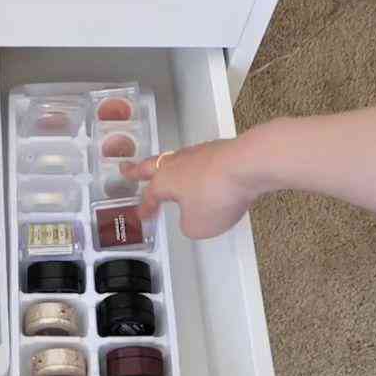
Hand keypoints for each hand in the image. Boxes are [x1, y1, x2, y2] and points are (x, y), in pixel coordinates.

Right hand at [120, 139, 256, 239]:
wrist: (248, 164)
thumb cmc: (216, 193)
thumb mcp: (197, 226)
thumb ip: (189, 225)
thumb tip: (191, 219)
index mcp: (164, 181)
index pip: (148, 195)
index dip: (144, 207)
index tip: (142, 214)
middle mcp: (177, 163)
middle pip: (151, 165)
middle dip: (137, 170)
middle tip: (127, 169)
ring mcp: (199, 153)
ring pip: (176, 159)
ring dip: (169, 166)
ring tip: (169, 171)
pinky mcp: (220, 149)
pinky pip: (202, 159)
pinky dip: (198, 166)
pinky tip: (203, 173)